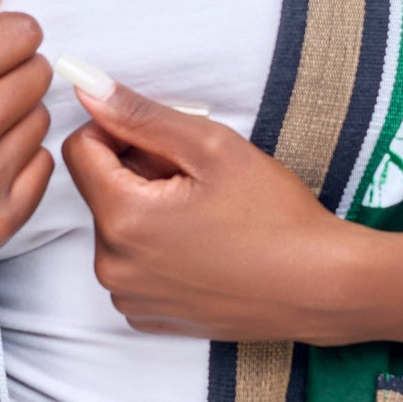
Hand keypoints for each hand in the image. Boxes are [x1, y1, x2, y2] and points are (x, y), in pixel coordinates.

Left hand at [58, 75, 348, 340]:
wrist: (321, 286)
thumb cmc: (275, 216)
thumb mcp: (211, 146)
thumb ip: (141, 114)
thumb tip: (85, 85)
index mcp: (122, 218)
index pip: (81, 148)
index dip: (121, 130)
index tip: (167, 140)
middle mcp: (112, 265)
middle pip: (101, 190)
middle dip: (140, 172)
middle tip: (199, 178)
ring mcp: (129, 296)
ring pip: (117, 228)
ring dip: (149, 210)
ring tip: (206, 214)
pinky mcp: (149, 316)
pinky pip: (133, 266)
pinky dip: (157, 249)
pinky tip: (204, 247)